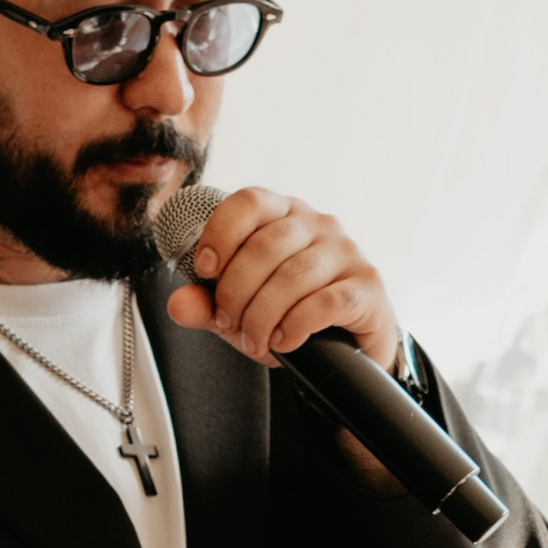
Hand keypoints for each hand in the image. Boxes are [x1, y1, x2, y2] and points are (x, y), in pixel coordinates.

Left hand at [165, 187, 401, 371]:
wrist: (348, 345)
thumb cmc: (291, 315)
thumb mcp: (241, 311)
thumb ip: (207, 305)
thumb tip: (178, 305)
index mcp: (283, 215)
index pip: (249, 202)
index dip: (220, 232)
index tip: (204, 270)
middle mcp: (319, 224)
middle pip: (266, 246)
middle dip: (236, 292)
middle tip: (228, 323)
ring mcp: (347, 252)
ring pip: (293, 276)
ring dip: (262, 315)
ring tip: (255, 340)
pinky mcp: (368, 285)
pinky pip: (324, 303)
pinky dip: (295, 327)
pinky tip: (285, 342)